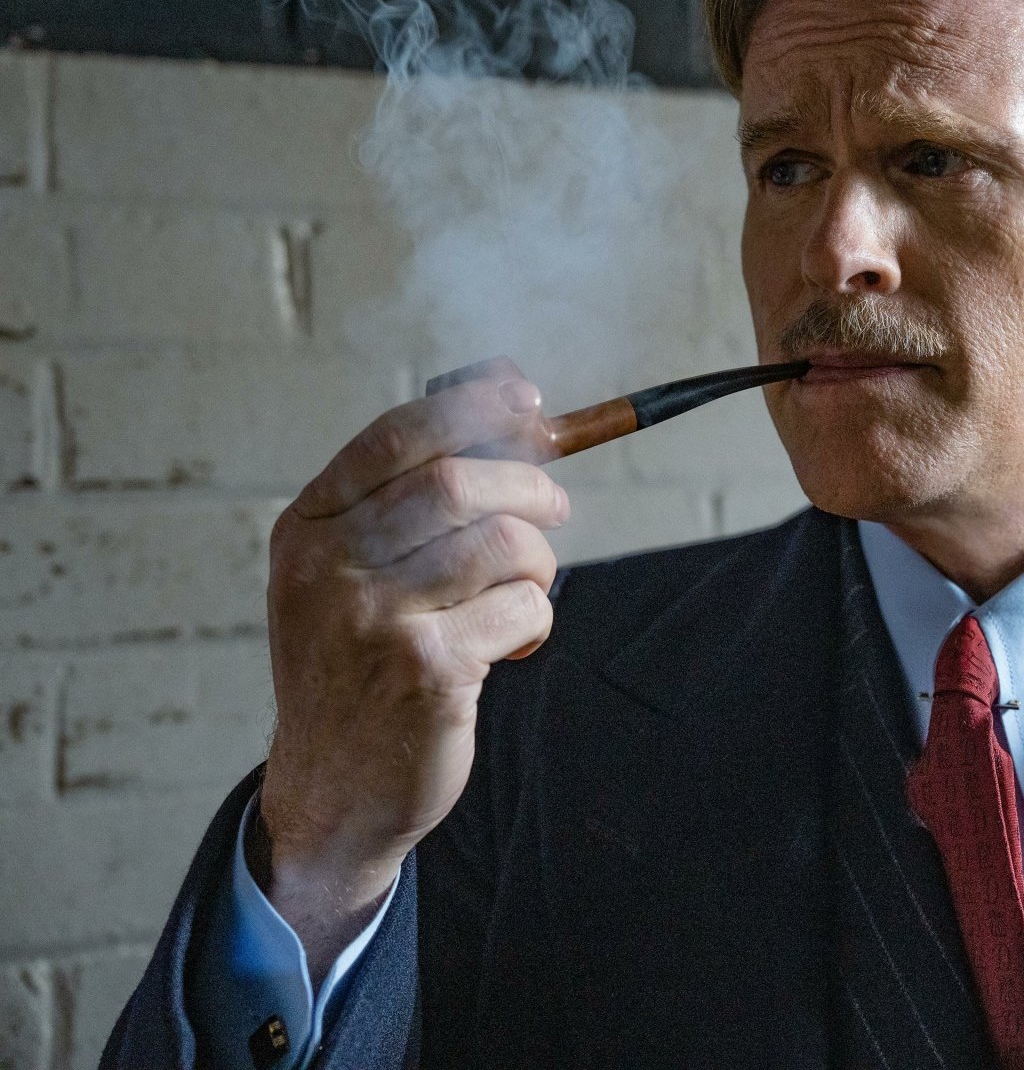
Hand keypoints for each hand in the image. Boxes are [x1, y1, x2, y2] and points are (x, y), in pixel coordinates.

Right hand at [255, 365, 568, 967]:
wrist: (331, 789)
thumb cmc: (358, 663)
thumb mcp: (349, 573)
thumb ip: (409, 495)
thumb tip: (509, 398)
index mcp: (308, 528)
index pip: (399, 436)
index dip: (476, 406)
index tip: (528, 403)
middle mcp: (330, 566)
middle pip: (461, 480)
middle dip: (529, 486)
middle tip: (553, 508)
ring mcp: (376, 618)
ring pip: (503, 541)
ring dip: (538, 561)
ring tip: (525, 589)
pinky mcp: (428, 669)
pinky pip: (523, 606)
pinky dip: (536, 618)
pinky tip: (510, 644)